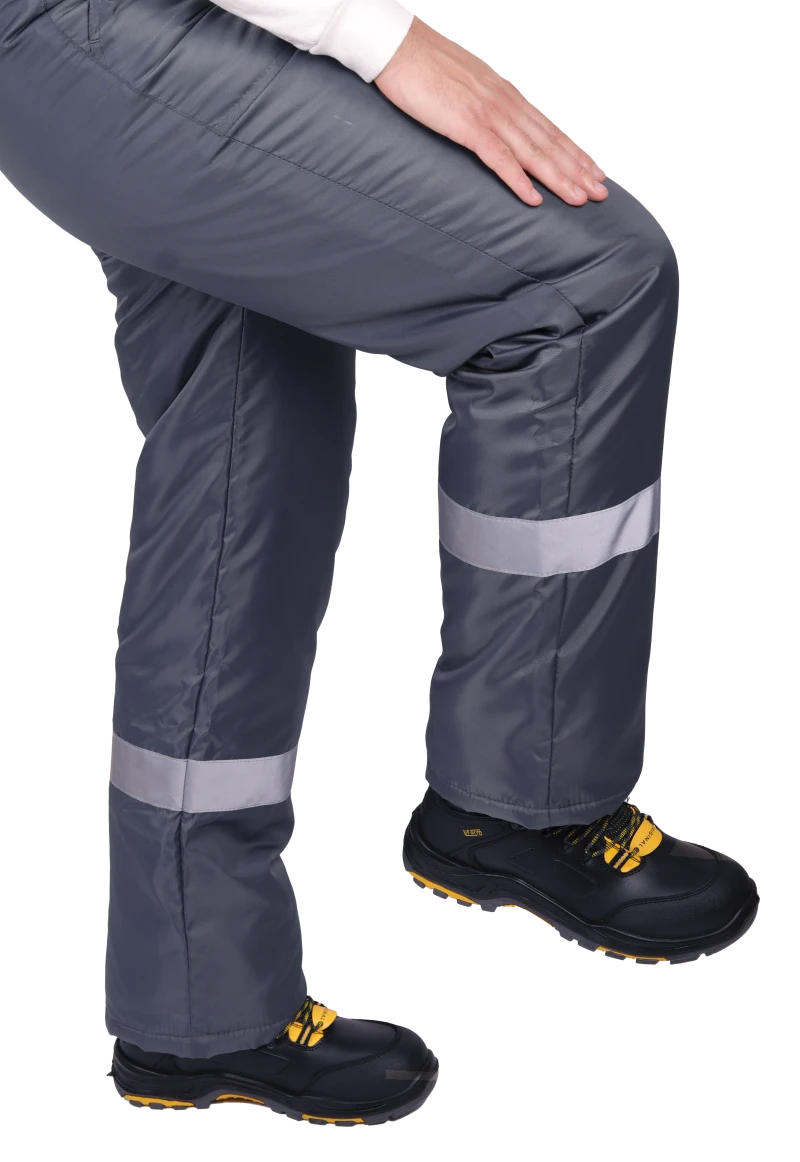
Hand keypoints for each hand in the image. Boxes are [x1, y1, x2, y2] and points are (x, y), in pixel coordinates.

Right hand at [375, 17, 606, 206]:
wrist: (397, 46)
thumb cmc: (424, 66)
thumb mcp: (466, 85)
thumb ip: (484, 104)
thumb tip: (492, 121)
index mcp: (505, 94)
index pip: (547, 128)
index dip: (573, 151)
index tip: (592, 170)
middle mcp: (505, 103)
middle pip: (548, 143)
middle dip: (577, 169)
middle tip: (600, 192)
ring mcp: (489, 114)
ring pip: (533, 152)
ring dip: (559, 178)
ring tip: (580, 199)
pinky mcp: (468, 125)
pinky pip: (499, 158)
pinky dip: (518, 180)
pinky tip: (533, 198)